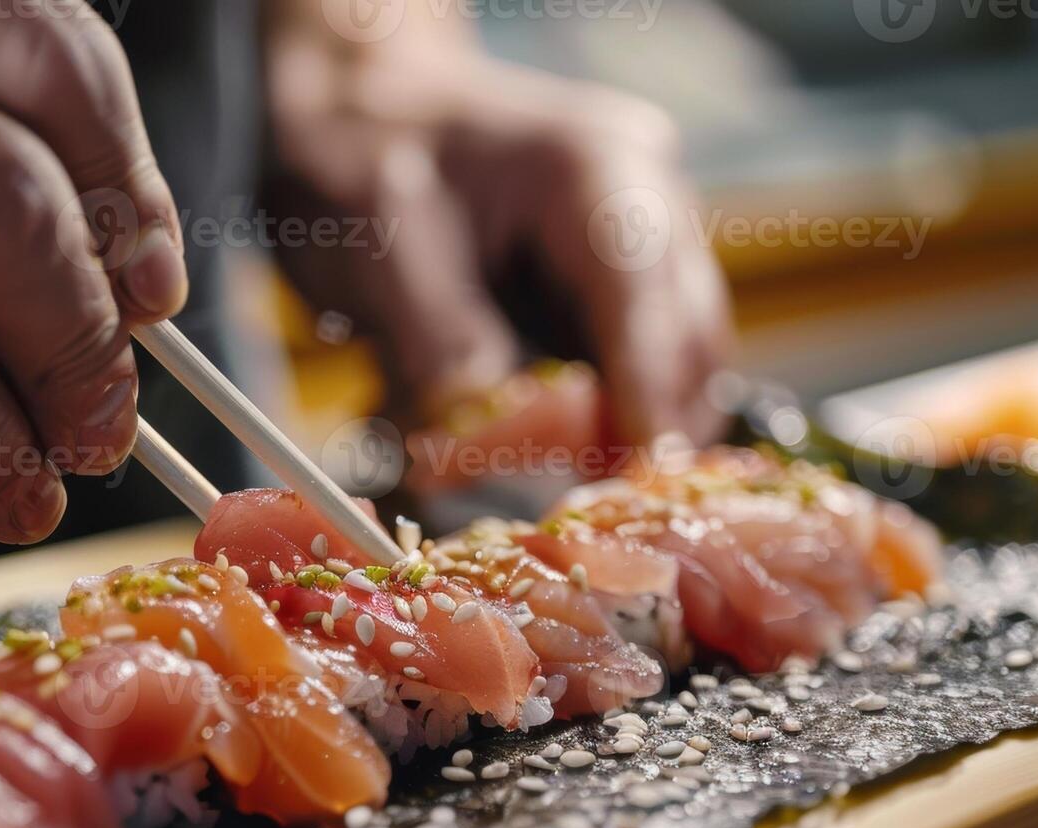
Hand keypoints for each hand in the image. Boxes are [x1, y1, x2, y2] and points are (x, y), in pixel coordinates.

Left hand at [263, 10, 731, 450]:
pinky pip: (626, 372)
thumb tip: (473, 451)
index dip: (644, 400)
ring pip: (669, 372)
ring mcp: (641, 249)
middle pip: (687, 347)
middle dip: (637, 433)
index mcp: (602, 172)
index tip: (628, 483)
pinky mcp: (612, 292)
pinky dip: (585, 419)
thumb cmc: (359, 151)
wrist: (350, 107)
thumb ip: (439, 345)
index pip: (650, 302)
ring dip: (610, 435)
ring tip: (533, 480)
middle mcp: (647, 206)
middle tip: (568, 509)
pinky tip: (523, 446)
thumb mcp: (381, 246)